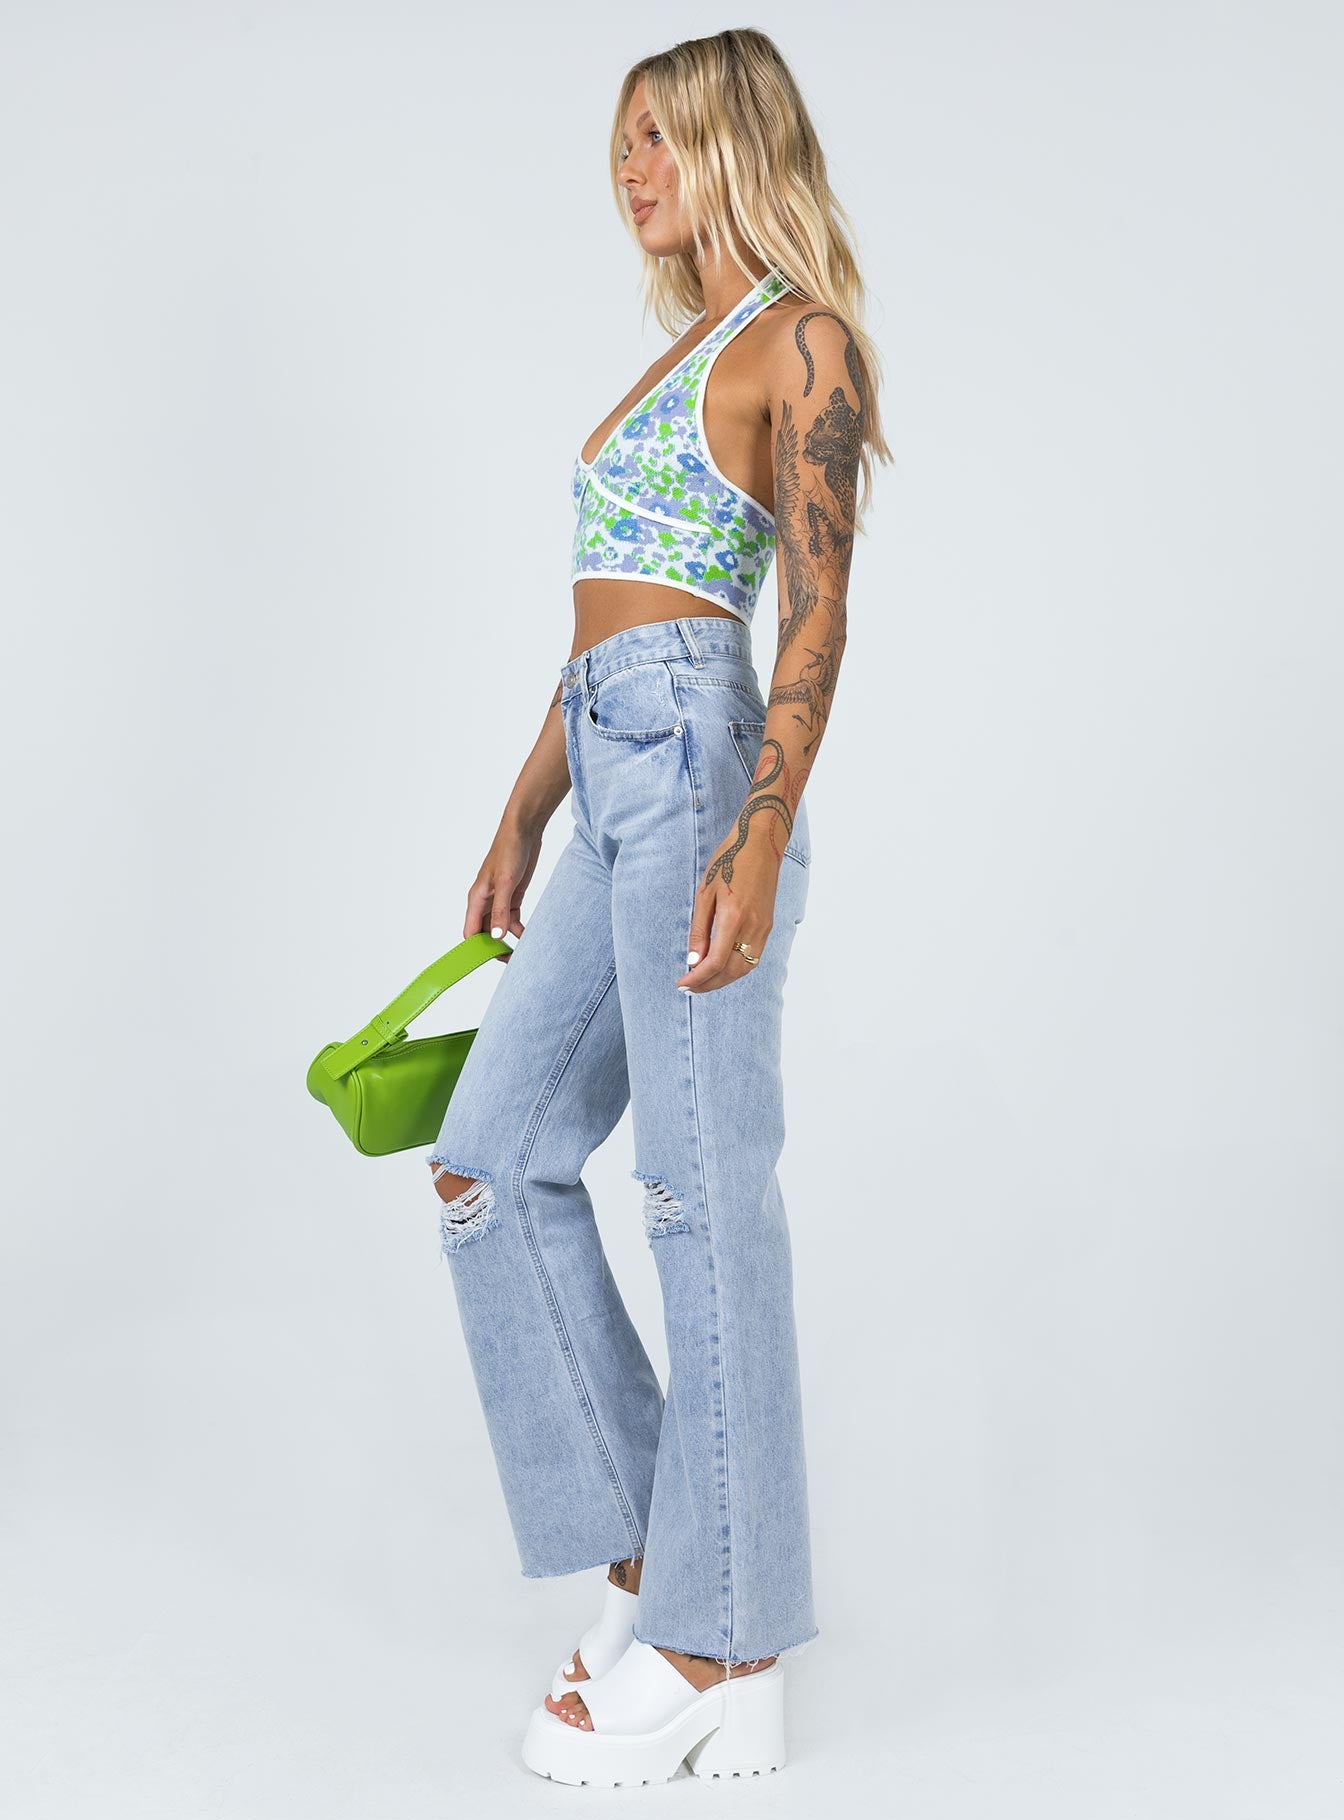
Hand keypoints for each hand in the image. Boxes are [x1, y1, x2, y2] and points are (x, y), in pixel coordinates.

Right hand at [462, 816, 543, 949]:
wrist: (524, 830)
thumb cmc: (509, 850)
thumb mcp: (506, 882)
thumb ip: (501, 911)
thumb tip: (496, 936)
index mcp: (476, 898)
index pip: (470, 932)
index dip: (477, 949)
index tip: (490, 961)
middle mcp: (485, 902)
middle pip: (484, 933)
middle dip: (494, 948)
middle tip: (511, 961)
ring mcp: (499, 899)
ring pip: (498, 928)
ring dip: (508, 940)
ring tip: (522, 952)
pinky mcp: (512, 896)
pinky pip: (512, 919)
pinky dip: (519, 929)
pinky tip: (529, 935)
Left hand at [675, 822, 779, 992]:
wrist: (760, 843)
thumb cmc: (728, 861)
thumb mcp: (705, 893)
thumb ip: (699, 930)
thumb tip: (693, 961)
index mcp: (734, 917)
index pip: (715, 962)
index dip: (698, 978)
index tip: (682, 982)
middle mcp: (753, 927)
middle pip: (731, 971)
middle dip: (708, 984)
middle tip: (688, 987)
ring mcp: (764, 928)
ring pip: (745, 968)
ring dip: (723, 980)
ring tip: (703, 981)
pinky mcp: (768, 926)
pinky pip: (753, 958)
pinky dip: (736, 969)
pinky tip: (721, 967)